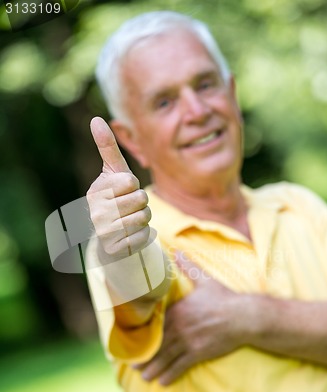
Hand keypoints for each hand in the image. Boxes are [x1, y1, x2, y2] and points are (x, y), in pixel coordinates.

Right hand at [87, 117, 151, 259]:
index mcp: (95, 191)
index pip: (129, 181)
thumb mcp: (114, 172)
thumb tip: (95, 119)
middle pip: (140, 199)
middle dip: (141, 203)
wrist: (112, 236)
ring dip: (144, 219)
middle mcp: (95, 213)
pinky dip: (145, 236)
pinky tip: (132, 235)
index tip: (123, 190)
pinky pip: (144, 237)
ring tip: (130, 221)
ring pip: (144, 218)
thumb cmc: (116, 198)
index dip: (133, 185)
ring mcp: (104, 233)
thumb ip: (107, 147)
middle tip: (129, 207)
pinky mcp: (116, 249)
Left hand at [134, 252, 252, 384]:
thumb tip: (176, 250)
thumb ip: (188, 267)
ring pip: (166, 357)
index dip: (143, 335)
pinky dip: (171, 374)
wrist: (244, 316)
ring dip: (154, 368)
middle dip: (144, 356)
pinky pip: (181, 366)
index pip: (155, 325)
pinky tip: (163, 382)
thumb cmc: (224, 297)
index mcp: (178, 310)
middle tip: (132, 366)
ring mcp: (189, 341)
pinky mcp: (199, 353)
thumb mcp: (205, 280)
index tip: (133, 342)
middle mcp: (179, 327)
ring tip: (144, 377)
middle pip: (157, 344)